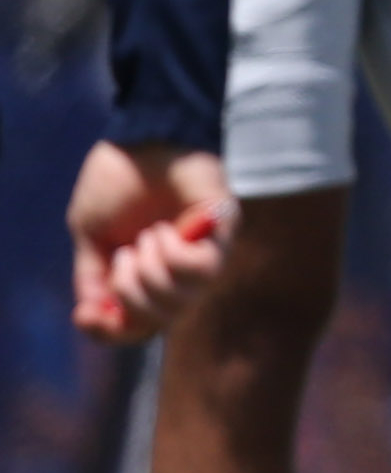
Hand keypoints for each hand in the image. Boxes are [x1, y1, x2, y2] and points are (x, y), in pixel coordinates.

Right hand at [66, 141, 231, 343]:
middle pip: (158, 321)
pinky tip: (169, 230)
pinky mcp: (224, 235)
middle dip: (129, 293)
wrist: (138, 140)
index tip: (85, 315)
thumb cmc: (118, 181)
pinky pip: (202, 271)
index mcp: (146, 274)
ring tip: (147, 237)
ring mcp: (205, 254)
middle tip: (126, 254)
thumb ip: (93, 276)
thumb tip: (96, 314)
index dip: (110, 332)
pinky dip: (174, 255)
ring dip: (150, 271)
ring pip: (181, 301)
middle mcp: (179, 272)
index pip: (138, 328)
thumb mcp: (90, 235)